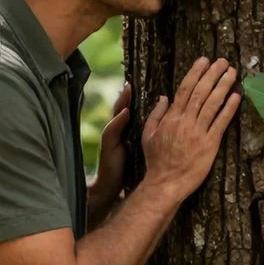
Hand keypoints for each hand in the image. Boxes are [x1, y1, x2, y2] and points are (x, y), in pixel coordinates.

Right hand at [90, 82, 131, 210]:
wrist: (109, 186)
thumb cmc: (125, 167)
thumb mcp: (136, 147)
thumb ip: (141, 133)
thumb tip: (155, 121)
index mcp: (126, 129)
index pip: (130, 108)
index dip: (135, 96)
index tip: (143, 82)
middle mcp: (116, 129)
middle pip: (121, 106)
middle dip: (127, 93)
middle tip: (133, 78)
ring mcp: (111, 136)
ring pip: (116, 114)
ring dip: (121, 101)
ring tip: (128, 88)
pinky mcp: (108, 146)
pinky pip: (112, 130)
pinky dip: (118, 121)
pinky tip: (123, 112)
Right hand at [141, 57, 239, 202]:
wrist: (165, 182)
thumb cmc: (157, 160)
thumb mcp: (148, 134)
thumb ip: (156, 114)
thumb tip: (163, 96)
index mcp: (171, 117)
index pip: (185, 89)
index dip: (196, 73)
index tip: (204, 60)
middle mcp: (186, 121)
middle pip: (201, 92)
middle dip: (213, 74)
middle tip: (223, 61)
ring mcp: (198, 132)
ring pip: (212, 103)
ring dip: (223, 86)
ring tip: (232, 73)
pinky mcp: (210, 144)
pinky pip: (221, 122)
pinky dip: (229, 108)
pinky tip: (236, 96)